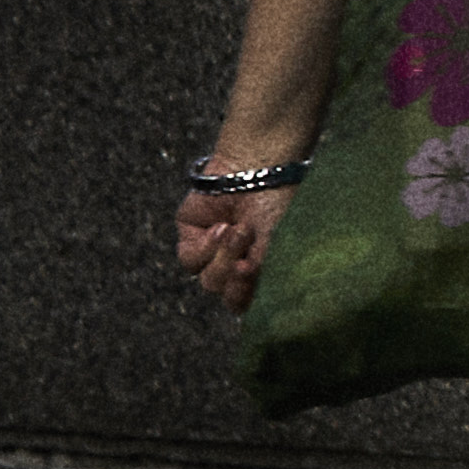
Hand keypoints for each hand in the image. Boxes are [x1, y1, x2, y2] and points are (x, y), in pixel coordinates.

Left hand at [173, 182, 292, 313]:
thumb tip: (252, 302)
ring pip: (207, 279)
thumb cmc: (279, 204)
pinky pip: (189, 260)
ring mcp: (211, 251)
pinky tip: (220, 227)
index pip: (247, 302)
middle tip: (247, 258)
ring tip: (239, 230)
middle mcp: (235, 263)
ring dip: (223, 257)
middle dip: (233, 276)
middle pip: (223, 293)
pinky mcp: (190, 236)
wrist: (259, 167)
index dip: (246, 296)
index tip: (254, 274)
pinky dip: (205, 248)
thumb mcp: (279, 245)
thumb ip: (264, 277)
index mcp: (259, 269)